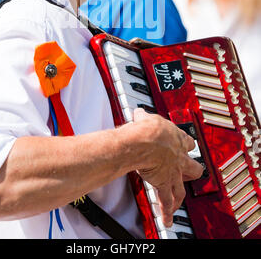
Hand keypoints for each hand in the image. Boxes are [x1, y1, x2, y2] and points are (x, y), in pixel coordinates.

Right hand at [133, 108, 202, 227]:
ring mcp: (173, 172)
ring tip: (179, 203)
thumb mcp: (146, 118)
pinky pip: (166, 200)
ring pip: (182, 188)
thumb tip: (139, 113)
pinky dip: (166, 211)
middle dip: (193, 171)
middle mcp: (178, 157)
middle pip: (193, 167)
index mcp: (177, 139)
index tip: (186, 146)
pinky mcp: (164, 183)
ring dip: (180, 197)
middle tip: (191, 174)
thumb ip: (144, 117)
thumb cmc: (147, 128)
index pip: (188, 143)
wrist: (144, 141)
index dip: (186, 145)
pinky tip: (167, 220)